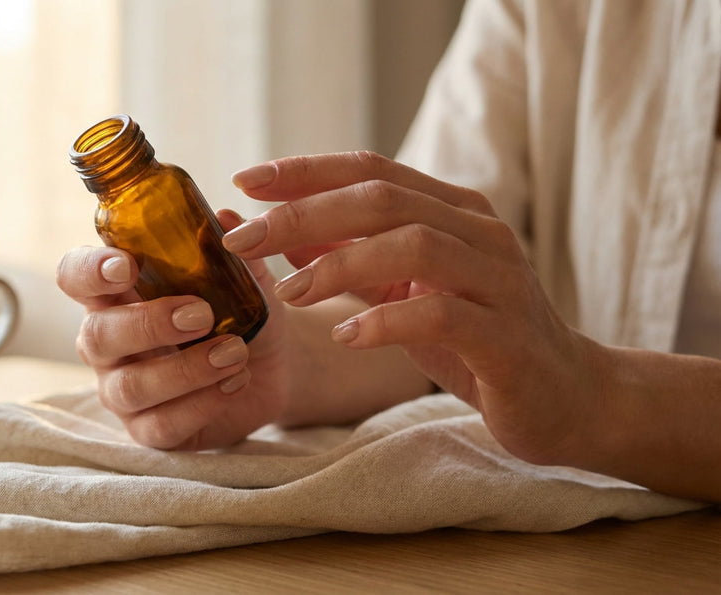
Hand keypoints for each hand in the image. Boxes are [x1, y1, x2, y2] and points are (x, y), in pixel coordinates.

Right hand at [55, 211, 291, 449]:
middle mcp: (107, 343)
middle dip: (148, 324)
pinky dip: (202, 403)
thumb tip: (226, 218)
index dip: (89, 271)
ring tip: (234, 351)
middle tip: (201, 314)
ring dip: (186, 369)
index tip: (125, 266)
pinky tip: (235, 381)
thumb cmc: (239, 312)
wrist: (271, 366)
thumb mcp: (242, 279)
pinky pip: (161, 426)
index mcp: (115, 294)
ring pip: (130, 387)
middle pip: (95, 335)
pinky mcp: (149, 431)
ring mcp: (123, 391)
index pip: (75, 276)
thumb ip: (232, 252)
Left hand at [223, 151, 605, 465]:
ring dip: (339, 264)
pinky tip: (347, 336)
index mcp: (452, 211)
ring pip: (414, 244)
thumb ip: (349, 258)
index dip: (305, 171)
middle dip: (303, 214)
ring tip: (291, 293)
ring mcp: (499, 279)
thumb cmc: (474, 341)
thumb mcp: (401, 292)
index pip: (371, 169)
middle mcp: (480, 231)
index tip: (245, 180)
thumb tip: (279, 235)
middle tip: (243, 239)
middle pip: (383, 198)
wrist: (565, 398)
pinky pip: (442, 314)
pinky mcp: (508, 336)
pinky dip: (386, 321)